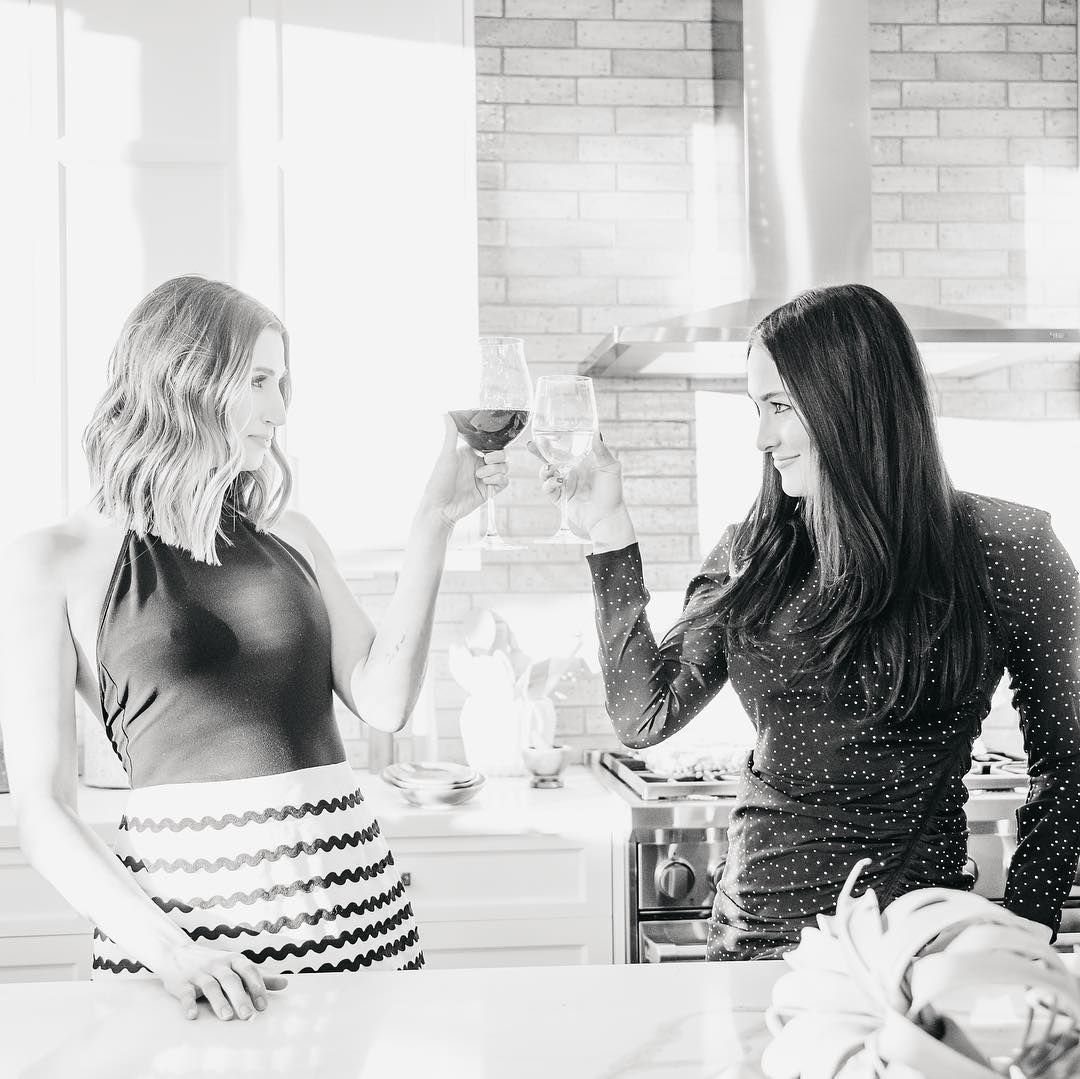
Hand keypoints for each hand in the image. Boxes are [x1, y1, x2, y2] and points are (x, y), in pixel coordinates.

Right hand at [157, 942, 286, 1020]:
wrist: (177, 953)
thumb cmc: (214, 964)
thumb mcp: (236, 966)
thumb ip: (259, 977)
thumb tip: (286, 983)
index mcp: (233, 960)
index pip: (248, 970)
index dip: (256, 986)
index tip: (263, 1006)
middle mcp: (217, 964)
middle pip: (231, 980)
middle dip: (240, 997)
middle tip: (248, 1016)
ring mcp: (199, 973)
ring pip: (210, 986)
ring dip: (219, 1001)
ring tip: (227, 1017)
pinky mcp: (181, 983)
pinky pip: (185, 993)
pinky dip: (188, 1004)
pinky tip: (192, 1016)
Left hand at [420, 414, 509, 525]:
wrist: (440, 508)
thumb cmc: (438, 481)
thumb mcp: (446, 455)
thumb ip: (450, 434)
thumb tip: (446, 413)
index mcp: (469, 454)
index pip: (490, 444)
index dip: (493, 445)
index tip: (487, 448)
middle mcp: (478, 465)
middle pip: (501, 456)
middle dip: (498, 457)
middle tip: (486, 460)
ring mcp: (484, 479)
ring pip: (505, 468)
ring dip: (496, 470)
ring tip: (480, 476)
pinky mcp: (489, 491)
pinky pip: (504, 482)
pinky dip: (499, 481)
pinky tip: (487, 483)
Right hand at [528, 432, 626, 537]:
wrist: (607, 517)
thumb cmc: (612, 493)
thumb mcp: (610, 467)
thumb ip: (602, 450)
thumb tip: (595, 433)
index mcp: (581, 463)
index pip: (564, 449)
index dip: (554, 442)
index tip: (546, 434)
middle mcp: (571, 473)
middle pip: (550, 459)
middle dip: (540, 452)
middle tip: (533, 445)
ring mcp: (564, 485)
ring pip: (546, 473)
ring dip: (544, 469)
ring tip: (550, 468)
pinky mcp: (559, 498)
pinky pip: (547, 488)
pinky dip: (548, 483)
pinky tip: (557, 481)